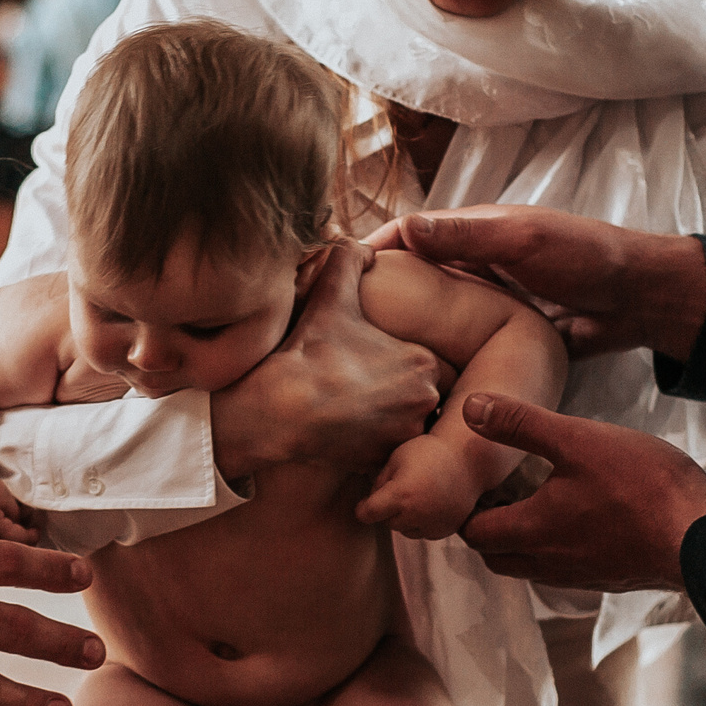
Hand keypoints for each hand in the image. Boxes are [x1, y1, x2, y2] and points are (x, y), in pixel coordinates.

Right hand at [213, 241, 450, 475]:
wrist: (277, 408)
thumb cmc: (306, 351)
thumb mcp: (330, 294)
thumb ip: (349, 259)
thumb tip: (363, 244)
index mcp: (423, 360)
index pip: (428, 363)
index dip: (400, 364)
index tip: (375, 367)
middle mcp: (425, 399)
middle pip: (422, 396)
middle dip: (400, 394)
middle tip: (366, 390)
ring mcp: (406, 435)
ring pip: (409, 425)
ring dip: (392, 422)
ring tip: (360, 414)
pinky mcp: (385, 461)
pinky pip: (391, 455)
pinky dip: (376, 447)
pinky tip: (351, 435)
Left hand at [356, 433, 487, 539]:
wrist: (468, 459)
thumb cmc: (429, 452)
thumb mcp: (396, 458)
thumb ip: (379, 482)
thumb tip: (369, 503)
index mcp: (400, 495)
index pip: (368, 514)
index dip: (363, 509)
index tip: (364, 504)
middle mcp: (416, 514)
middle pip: (387, 523)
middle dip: (388, 510)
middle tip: (402, 488)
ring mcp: (433, 524)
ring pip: (406, 530)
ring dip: (406, 518)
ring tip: (418, 494)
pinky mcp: (446, 530)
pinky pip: (424, 532)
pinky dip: (423, 522)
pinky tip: (431, 501)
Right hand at [364, 206, 705, 361]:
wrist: (639, 298)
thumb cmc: (587, 257)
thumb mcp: (525, 240)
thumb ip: (467, 236)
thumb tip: (406, 229)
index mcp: (473, 231)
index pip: (405, 236)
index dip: (367, 252)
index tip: (328, 275)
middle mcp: (473, 261)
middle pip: (410, 275)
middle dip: (373, 293)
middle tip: (335, 326)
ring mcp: (486, 298)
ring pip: (429, 311)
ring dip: (400, 327)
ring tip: (362, 358)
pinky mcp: (500, 330)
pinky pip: (457, 340)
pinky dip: (434, 351)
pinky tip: (414, 378)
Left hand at [454, 394, 705, 591]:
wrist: (703, 537)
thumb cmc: (641, 486)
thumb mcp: (576, 439)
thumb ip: (520, 424)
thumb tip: (471, 409)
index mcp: (530, 532)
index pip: (473, 533)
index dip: (467, 507)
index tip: (479, 480)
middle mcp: (547, 564)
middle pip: (496, 557)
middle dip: (490, 527)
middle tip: (502, 490)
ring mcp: (580, 576)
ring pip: (531, 566)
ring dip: (523, 539)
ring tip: (539, 498)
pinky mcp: (610, 578)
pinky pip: (566, 569)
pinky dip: (557, 547)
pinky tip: (581, 516)